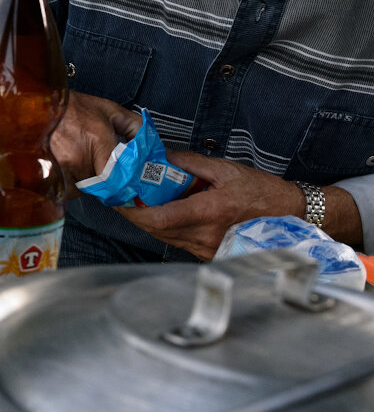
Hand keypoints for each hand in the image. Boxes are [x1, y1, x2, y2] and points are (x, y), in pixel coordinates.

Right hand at [52, 92, 142, 193]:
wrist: (43, 104)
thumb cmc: (75, 107)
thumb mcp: (109, 110)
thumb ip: (134, 126)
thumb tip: (151, 144)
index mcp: (98, 139)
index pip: (115, 176)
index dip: (119, 182)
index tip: (123, 184)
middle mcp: (78, 156)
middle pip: (98, 184)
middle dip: (101, 178)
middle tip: (98, 165)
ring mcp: (60, 164)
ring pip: (79, 189)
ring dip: (83, 182)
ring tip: (81, 165)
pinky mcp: (46, 169)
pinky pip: (63, 188)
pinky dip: (67, 182)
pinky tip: (67, 169)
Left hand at [117, 151, 303, 259]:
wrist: (292, 215)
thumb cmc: (262, 192)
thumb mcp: (226, 170)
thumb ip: (190, 163)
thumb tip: (161, 157)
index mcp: (210, 212)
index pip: (161, 218)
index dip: (135, 211)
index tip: (119, 199)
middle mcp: (206, 236)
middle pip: (157, 230)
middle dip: (135, 215)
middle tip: (120, 198)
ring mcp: (208, 249)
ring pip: (165, 238)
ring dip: (148, 222)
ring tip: (137, 203)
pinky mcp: (209, 254)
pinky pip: (178, 242)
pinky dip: (165, 229)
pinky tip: (162, 214)